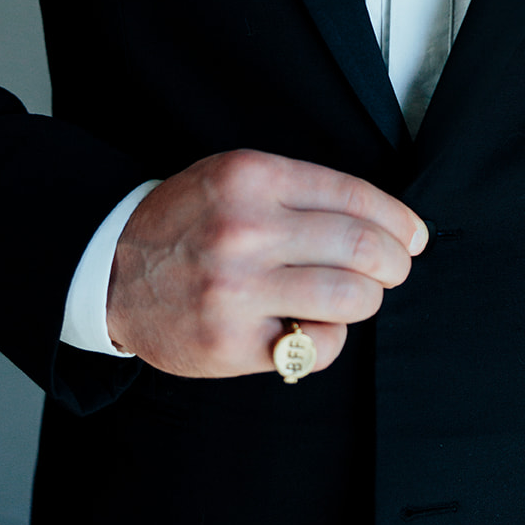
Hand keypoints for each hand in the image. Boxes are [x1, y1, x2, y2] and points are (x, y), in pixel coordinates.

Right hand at [105, 148, 427, 377]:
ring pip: (351, 298)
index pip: (355, 197)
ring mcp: (238, 289)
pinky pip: (318, 346)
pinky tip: (309, 326)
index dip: (399, 220)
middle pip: (364, 249)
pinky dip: (327, 338)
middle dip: (394, 263)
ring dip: (367, 299)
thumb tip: (388, 222)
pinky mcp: (231, 342)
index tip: (415, 236)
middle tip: (394, 269)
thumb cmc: (189, 221)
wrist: (109, 268)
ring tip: (354, 297)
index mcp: (253, 178)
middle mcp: (247, 230)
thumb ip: (303, 192)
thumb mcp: (236, 178)